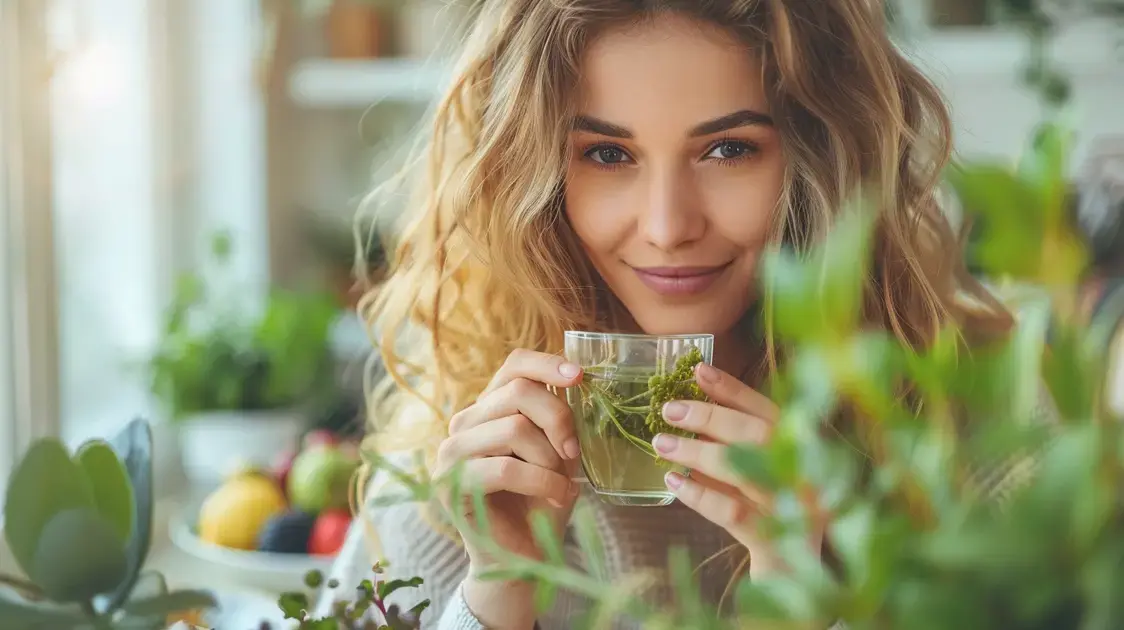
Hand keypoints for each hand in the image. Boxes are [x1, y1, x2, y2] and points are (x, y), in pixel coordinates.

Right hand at [434, 349, 582, 568]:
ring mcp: (451, 452)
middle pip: (518, 393)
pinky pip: (505, 468)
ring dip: (549, 459)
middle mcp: (464, 422)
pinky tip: (557, 497)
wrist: (525, 558)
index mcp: (490, 408)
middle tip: (573, 453)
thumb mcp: (558, 452)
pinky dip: (542, 482)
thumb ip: (558, 420)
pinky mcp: (450, 484)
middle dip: (558, 419)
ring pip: (513, 428)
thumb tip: (576, 379)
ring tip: (561, 484)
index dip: (546, 363)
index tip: (579, 375)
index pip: (513, 365)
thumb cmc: (543, 501)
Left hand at [651, 363, 820, 576]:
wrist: (798, 584)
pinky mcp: (777, 541)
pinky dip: (700, 494)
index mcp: (809, 454)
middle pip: (759, 434)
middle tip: (669, 409)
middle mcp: (808, 476)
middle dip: (711, 417)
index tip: (699, 370)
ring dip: (697, 452)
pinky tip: (674, 483)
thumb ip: (738, 447)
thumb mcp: (761, 478)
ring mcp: (795, 509)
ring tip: (661, 443)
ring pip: (744, 469)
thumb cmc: (773, 520)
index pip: (769, 411)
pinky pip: (733, 512)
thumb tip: (693, 410)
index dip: (733, 389)